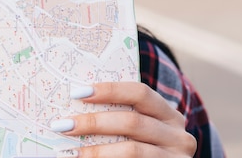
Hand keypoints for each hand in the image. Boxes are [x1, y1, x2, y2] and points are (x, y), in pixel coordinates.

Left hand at [53, 82, 196, 156]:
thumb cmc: (142, 145)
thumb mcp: (139, 127)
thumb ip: (118, 114)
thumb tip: (74, 102)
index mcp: (168, 113)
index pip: (140, 92)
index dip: (109, 90)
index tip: (77, 93)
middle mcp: (178, 135)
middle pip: (132, 122)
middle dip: (93, 122)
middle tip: (63, 125)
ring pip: (132, 150)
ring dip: (96, 151)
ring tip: (71, 151)